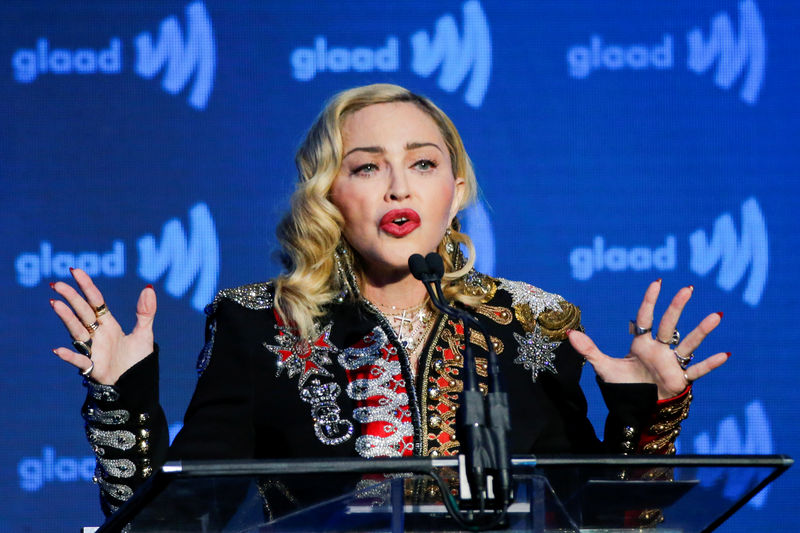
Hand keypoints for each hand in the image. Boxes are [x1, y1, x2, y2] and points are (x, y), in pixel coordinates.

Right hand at [50, 268, 156, 385]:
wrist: (136, 383)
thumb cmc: (137, 359)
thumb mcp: (144, 333)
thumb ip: (146, 312)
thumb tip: (149, 288)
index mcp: (108, 324)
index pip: (95, 301)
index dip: (86, 286)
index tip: (74, 271)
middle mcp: (97, 334)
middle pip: (82, 312)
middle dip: (71, 298)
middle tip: (56, 284)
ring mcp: (93, 349)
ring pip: (77, 331)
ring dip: (67, 318)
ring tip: (55, 304)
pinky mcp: (93, 367)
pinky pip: (79, 361)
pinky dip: (69, 356)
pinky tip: (57, 350)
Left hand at [567, 280, 728, 399]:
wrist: (636, 408)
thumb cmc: (623, 385)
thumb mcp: (604, 367)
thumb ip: (589, 350)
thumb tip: (569, 334)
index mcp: (642, 344)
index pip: (646, 317)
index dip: (650, 301)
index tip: (657, 282)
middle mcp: (659, 349)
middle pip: (670, 324)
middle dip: (677, 307)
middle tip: (687, 288)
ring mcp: (672, 363)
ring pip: (689, 344)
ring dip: (702, 331)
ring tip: (716, 315)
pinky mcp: (680, 380)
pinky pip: (697, 370)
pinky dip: (710, 364)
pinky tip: (725, 354)